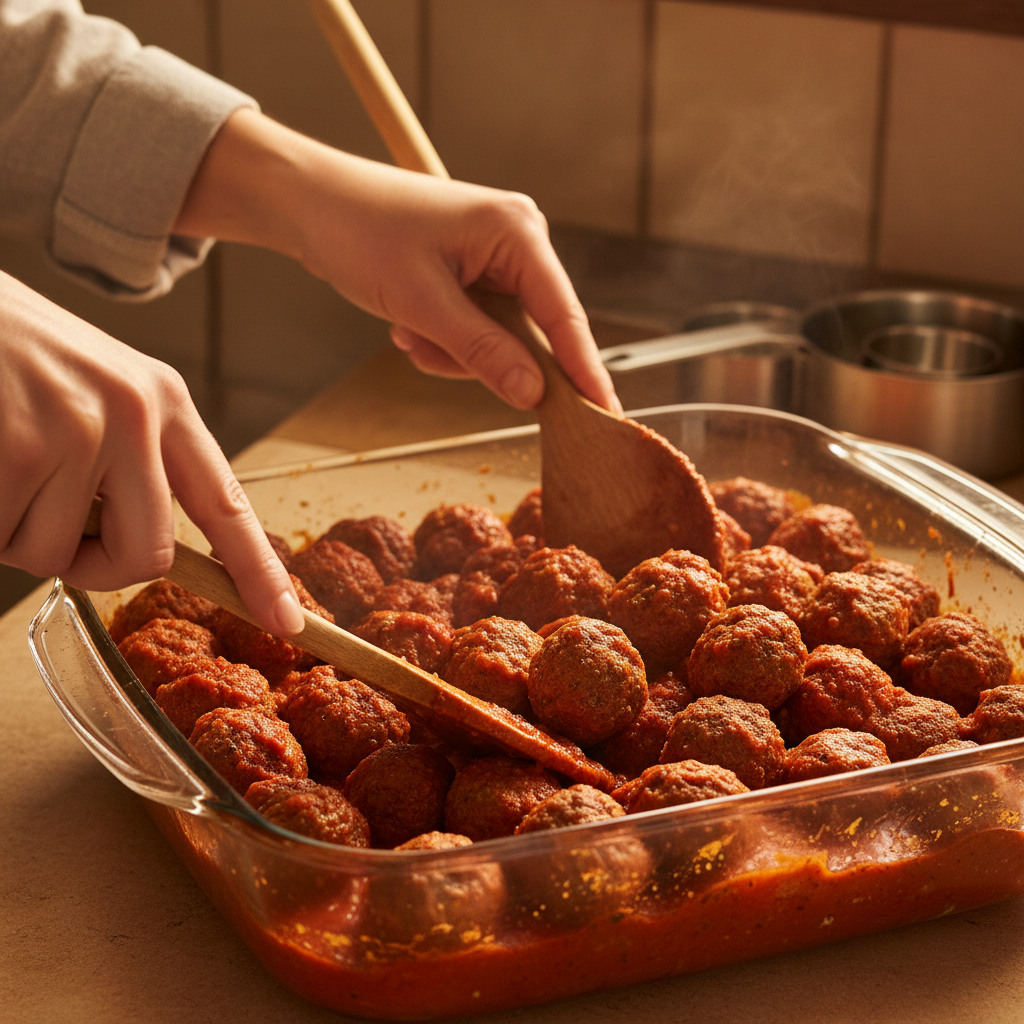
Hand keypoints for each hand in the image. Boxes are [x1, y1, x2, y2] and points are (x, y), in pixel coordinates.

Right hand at [0, 271, 303, 636]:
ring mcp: (82, 431)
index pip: (227, 505)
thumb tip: (141, 549)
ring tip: (3, 464)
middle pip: (146, 556)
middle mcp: (137, 416)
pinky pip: (5, 539)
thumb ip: (132, 461)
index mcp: (166, 402)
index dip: (258, 571)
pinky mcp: (23, 450)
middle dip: (93, 566)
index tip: (286, 621)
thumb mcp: (98, 390)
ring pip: (56, 555)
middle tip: (48, 526)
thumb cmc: (12, 351)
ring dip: (17, 533)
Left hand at [174, 109, 622, 413]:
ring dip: (451, 350)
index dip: (584, 369)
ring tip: (407, 330)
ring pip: (499, 341)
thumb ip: (483, 352)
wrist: (308, 204)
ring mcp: (497, 258)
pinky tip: (406, 324)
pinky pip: (476, 331)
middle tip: (427, 348)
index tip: (606, 415)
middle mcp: (518, 241)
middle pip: (531, 334)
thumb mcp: (422, 303)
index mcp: (518, 232)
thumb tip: (534, 394)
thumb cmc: (360, 232)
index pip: (565, 315)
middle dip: (478, 356)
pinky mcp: (474, 274)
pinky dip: (441, 340)